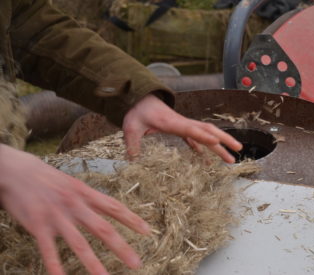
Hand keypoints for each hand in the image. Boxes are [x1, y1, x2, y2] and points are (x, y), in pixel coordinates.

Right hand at [0, 144, 149, 274]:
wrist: (16, 170)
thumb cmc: (47, 178)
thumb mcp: (72, 183)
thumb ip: (88, 197)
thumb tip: (106, 208)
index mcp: (85, 192)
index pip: (114, 207)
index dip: (132, 219)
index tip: (147, 231)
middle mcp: (75, 204)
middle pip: (102, 228)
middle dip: (121, 247)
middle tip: (136, 263)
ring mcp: (57, 216)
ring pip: (79, 243)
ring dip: (93, 263)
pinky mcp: (38, 225)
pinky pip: (49, 250)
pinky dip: (55, 267)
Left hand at [122, 94, 241, 162]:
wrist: (140, 98)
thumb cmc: (137, 111)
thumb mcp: (131, 127)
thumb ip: (132, 144)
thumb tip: (132, 160)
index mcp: (172, 123)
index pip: (191, 130)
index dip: (204, 137)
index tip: (217, 143)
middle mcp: (183, 123)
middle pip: (209, 130)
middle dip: (224, 140)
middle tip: (238, 150)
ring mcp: (184, 125)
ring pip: (207, 133)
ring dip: (220, 144)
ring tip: (231, 157)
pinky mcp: (181, 128)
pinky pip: (196, 139)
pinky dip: (204, 148)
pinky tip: (206, 159)